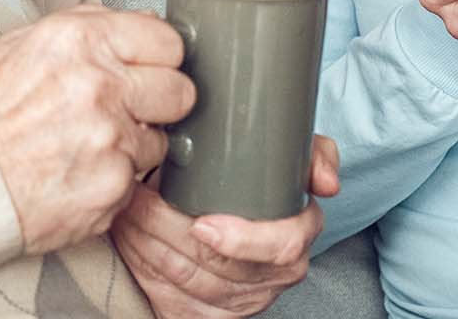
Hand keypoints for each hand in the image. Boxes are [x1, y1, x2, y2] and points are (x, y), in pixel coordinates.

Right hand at [0, 4, 195, 254]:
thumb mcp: (26, 42)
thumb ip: (92, 26)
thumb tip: (144, 21)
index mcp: (82, 40)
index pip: (169, 42)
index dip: (159, 59)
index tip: (149, 70)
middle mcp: (101, 86)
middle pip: (180, 91)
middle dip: (159, 102)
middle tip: (128, 110)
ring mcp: (110, 141)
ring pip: (159, 142)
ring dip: (133, 145)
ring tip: (87, 147)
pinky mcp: (112, 189)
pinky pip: (135, 182)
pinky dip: (112, 181)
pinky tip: (77, 174)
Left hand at [112, 136, 340, 316]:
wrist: (225, 215)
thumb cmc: (253, 185)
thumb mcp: (288, 161)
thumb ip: (311, 156)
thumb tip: (327, 184)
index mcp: (296, 238)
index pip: (281, 247)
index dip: (241, 240)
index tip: (203, 224)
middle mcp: (272, 277)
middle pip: (219, 264)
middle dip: (171, 230)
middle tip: (141, 198)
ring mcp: (241, 301)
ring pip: (188, 280)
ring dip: (149, 243)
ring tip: (129, 210)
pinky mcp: (208, 317)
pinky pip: (171, 299)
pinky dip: (143, 265)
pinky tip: (131, 238)